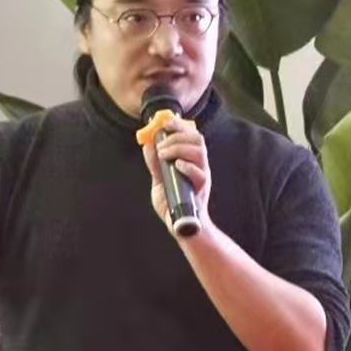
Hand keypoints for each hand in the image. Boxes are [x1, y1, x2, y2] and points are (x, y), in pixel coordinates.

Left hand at [142, 116, 211, 235]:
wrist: (181, 227)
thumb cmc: (173, 204)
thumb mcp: (160, 181)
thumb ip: (155, 164)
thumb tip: (148, 145)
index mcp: (192, 161)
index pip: (191, 136)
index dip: (179, 126)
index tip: (165, 123)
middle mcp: (200, 166)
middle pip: (197, 139)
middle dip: (177, 136)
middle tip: (161, 144)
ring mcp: (202, 177)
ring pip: (199, 152)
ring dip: (179, 148)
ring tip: (164, 154)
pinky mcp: (200, 190)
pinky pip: (200, 174)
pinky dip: (187, 166)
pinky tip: (176, 165)